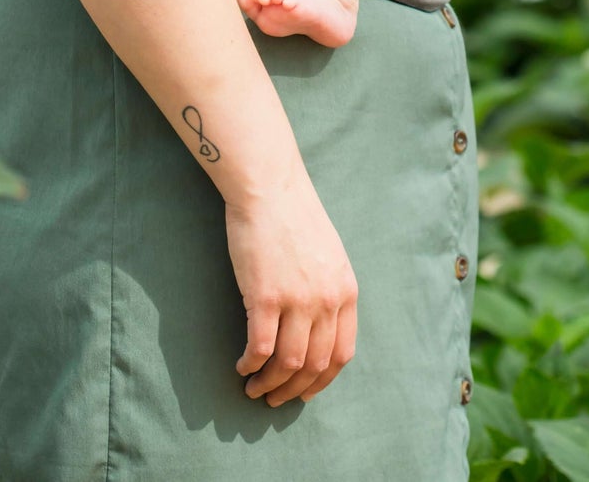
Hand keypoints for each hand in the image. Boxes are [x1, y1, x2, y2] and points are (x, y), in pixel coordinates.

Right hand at [225, 171, 358, 405]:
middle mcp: (327, 300)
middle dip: (294, 391)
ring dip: (270, 385)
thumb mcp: (330, 255)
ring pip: (288, 365)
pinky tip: (242, 366)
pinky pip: (260, 348)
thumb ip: (330, 290)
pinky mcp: (265, 296)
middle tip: (274, 400)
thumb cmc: (294, 216)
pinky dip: (251, 365)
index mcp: (346, 290)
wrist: (270, 187)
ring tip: (254, 388)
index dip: (321, 381)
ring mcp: (298, 300)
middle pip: (315, 366)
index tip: (304, 392)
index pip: (342, 354)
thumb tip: (319, 327)